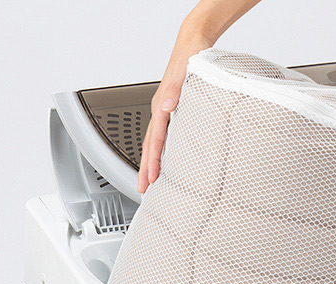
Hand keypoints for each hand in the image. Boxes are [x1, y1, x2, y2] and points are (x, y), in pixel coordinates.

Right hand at [138, 24, 213, 192]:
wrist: (193, 43)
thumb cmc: (191, 57)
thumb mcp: (185, 72)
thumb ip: (176, 90)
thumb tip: (168, 107)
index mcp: (162, 106)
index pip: (156, 140)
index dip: (154, 160)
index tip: (153, 178)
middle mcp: (161, 110)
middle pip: (150, 145)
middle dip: (146, 168)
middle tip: (143, 188)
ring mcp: (166, 111)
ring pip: (154, 142)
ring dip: (150, 162)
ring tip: (149, 179)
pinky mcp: (172, 110)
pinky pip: (163, 135)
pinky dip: (160, 150)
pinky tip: (163, 159)